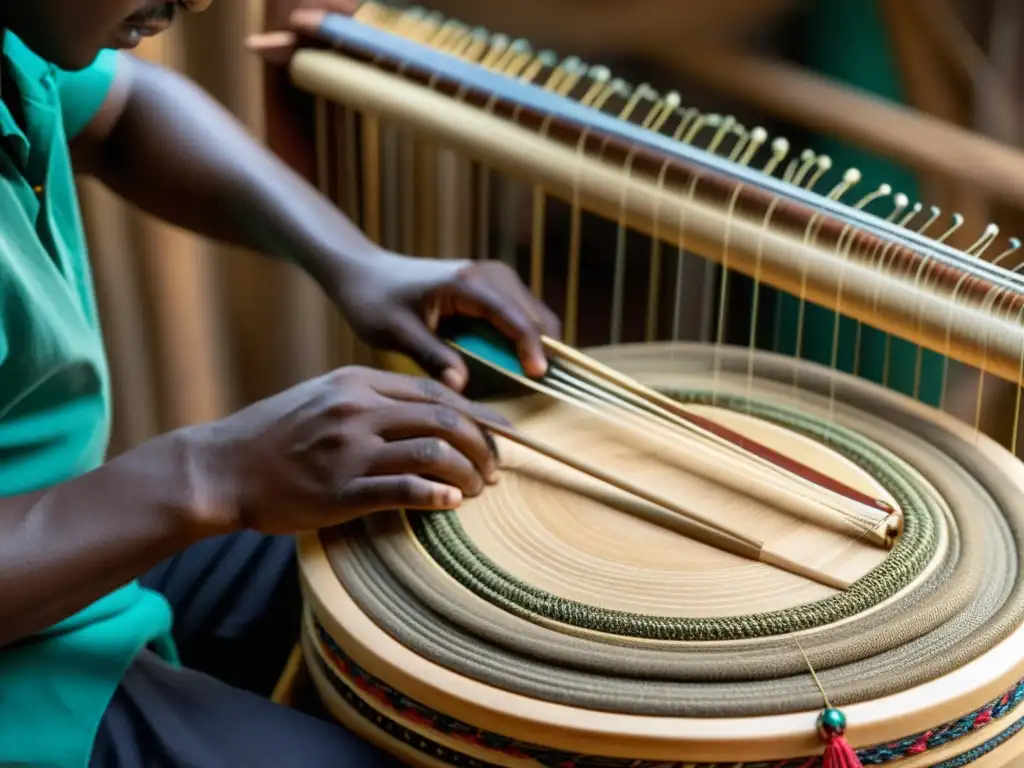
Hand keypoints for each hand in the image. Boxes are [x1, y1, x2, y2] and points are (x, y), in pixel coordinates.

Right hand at [187, 366, 504, 534]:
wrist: (221, 467)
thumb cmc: (273, 435)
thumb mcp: (321, 396)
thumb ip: (369, 398)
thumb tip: (422, 412)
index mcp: (356, 383)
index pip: (434, 393)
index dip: (475, 415)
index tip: (498, 433)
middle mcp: (357, 410)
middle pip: (443, 419)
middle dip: (481, 445)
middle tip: (496, 468)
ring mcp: (349, 450)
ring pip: (433, 453)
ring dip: (467, 473)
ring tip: (478, 489)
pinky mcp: (340, 491)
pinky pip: (403, 489)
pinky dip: (436, 495)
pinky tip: (452, 502)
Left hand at [329, 252, 560, 390]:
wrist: (365, 273)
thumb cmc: (374, 300)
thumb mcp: (396, 333)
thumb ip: (431, 357)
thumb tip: (462, 386)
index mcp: (466, 283)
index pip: (514, 316)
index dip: (531, 347)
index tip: (537, 376)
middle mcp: (489, 274)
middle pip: (535, 315)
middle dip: (539, 351)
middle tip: (525, 390)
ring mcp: (494, 277)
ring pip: (534, 316)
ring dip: (531, 347)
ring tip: (513, 381)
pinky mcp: (492, 287)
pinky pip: (520, 317)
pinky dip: (519, 341)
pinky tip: (501, 364)